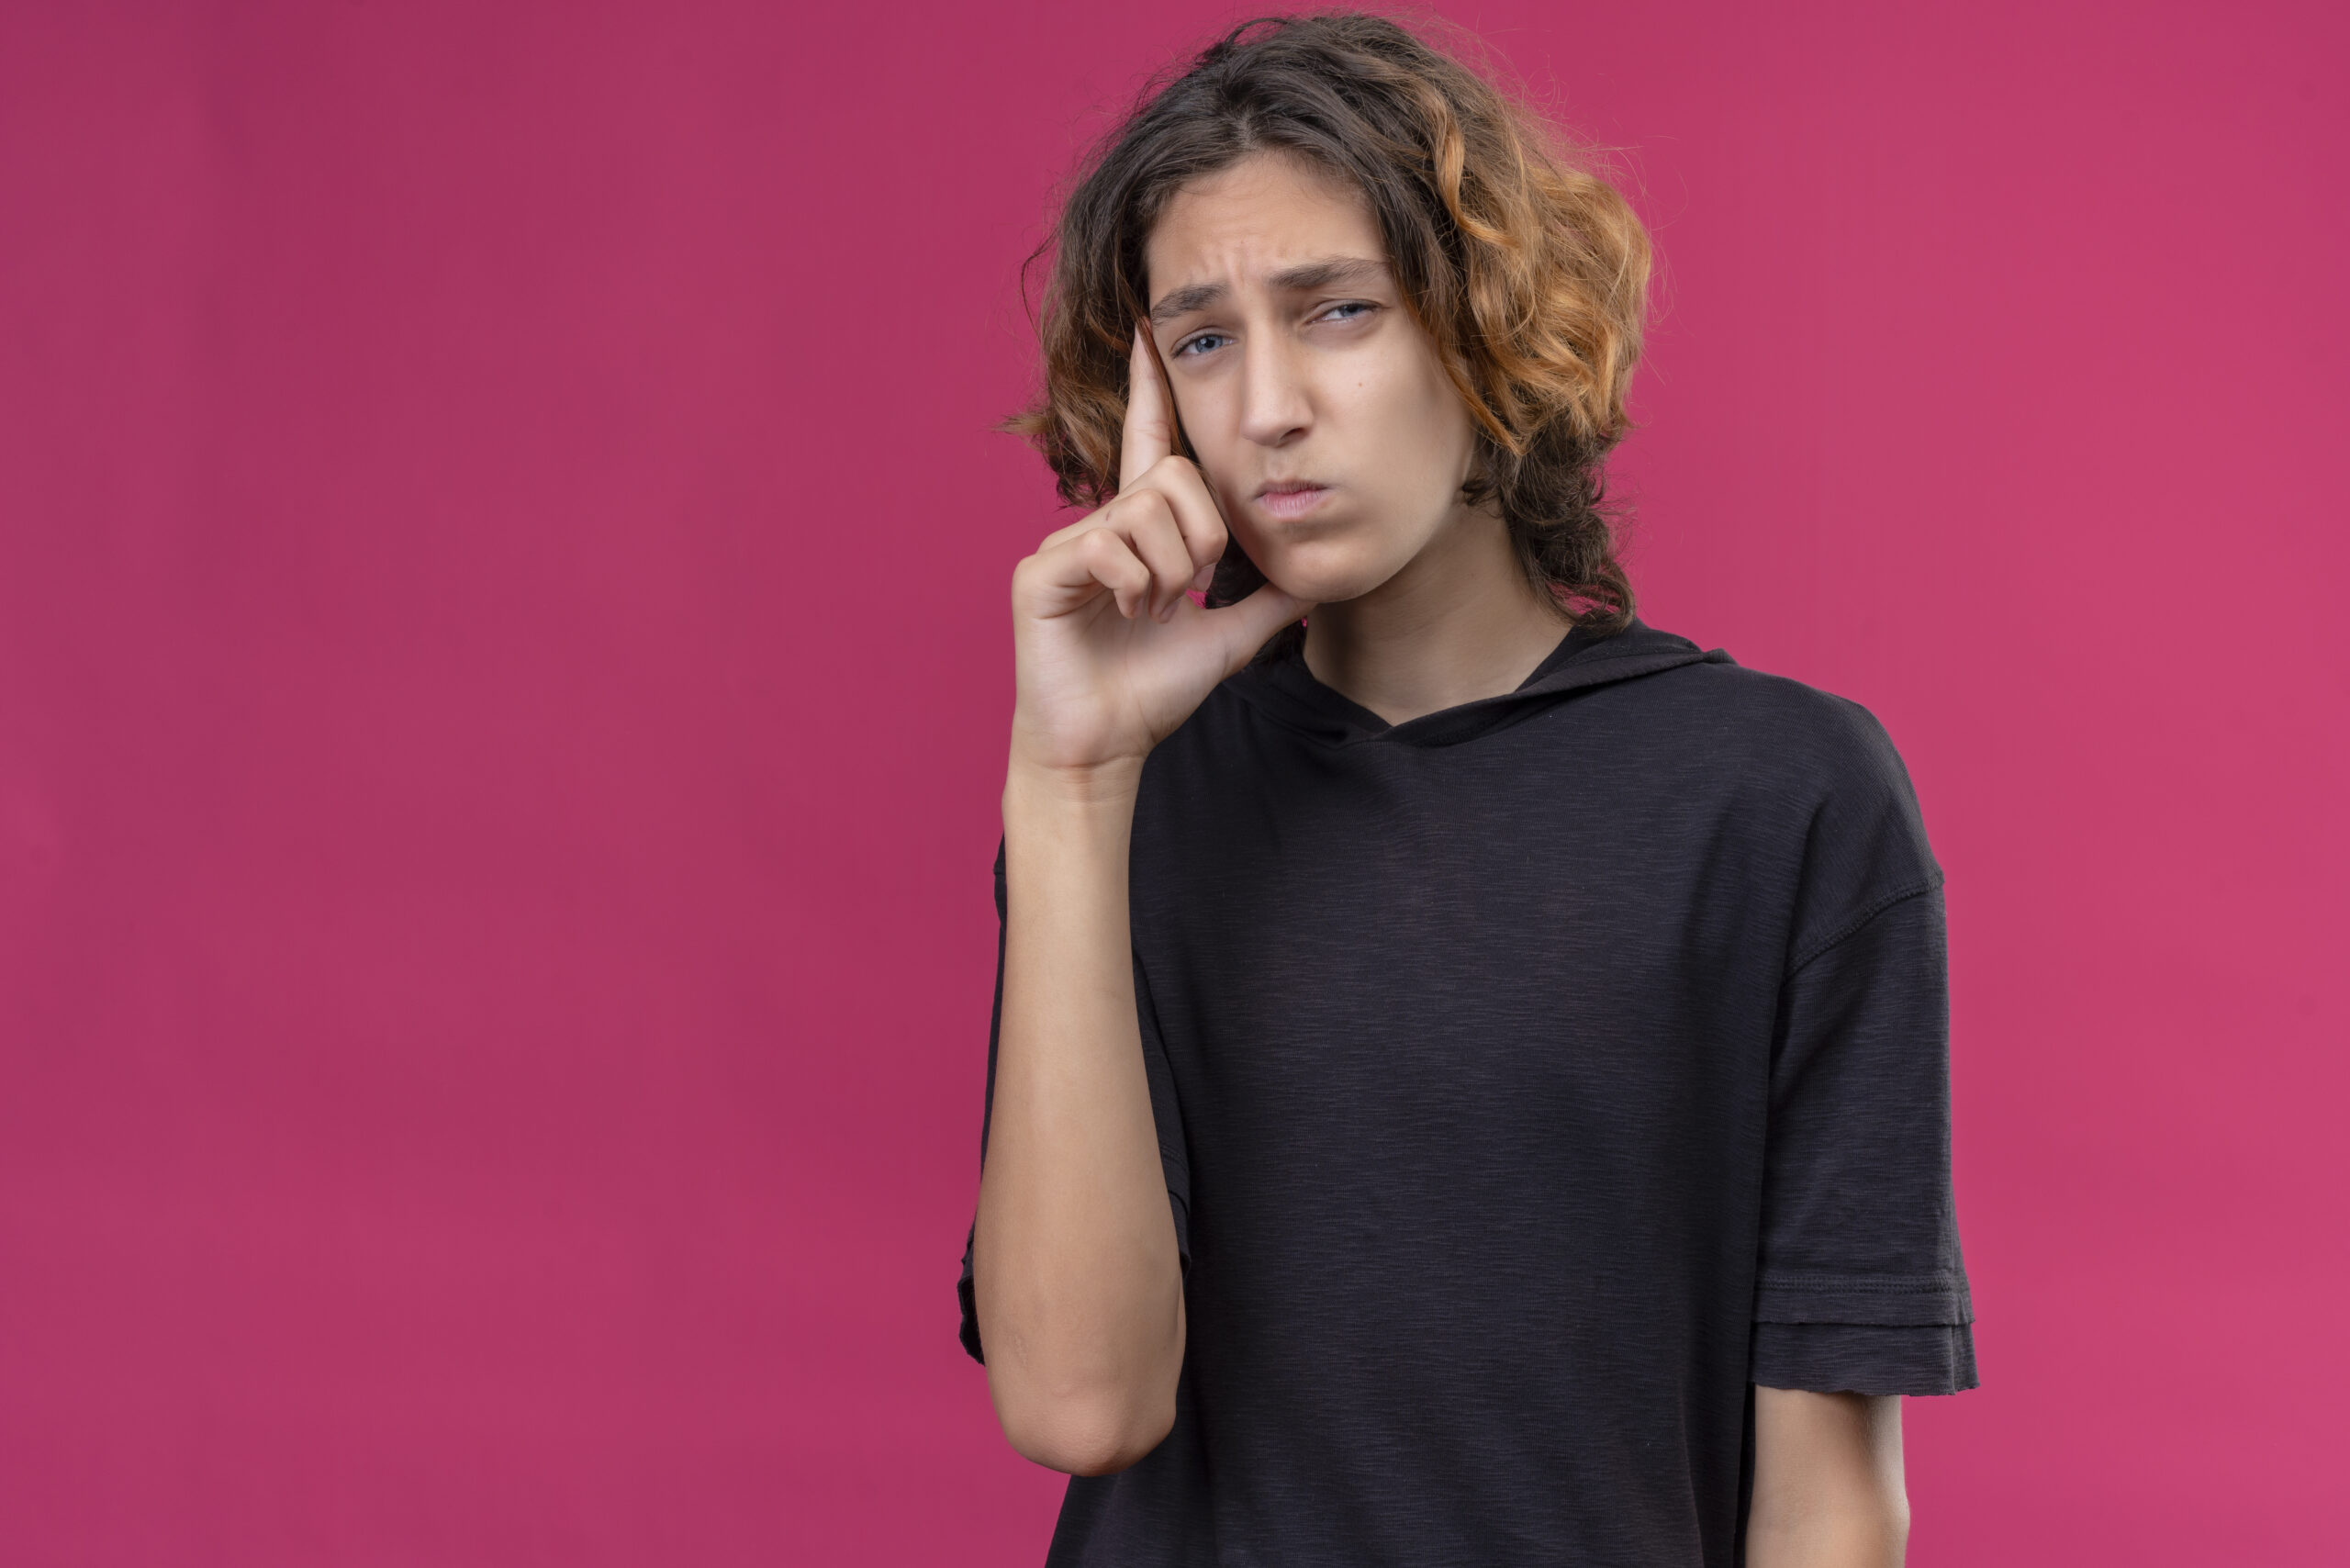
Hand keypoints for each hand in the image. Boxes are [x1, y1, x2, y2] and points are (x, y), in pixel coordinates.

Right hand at [1007, 326, 1310, 779]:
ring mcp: (1066, 545)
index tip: (1148, 332)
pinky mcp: (1041, 571)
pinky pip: (1110, 546)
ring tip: (1149, 614)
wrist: (1104, 747)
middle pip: (1174, 480)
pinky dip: (1133, 586)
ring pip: (1147, 513)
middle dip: (1200, 541)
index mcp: (1140, 531)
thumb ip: (1268, 601)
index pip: (1150, 444)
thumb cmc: (1150, 693)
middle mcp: (1101, 525)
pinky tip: (1123, 617)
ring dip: (1169, 574)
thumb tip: (1314, 574)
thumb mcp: (1229, 638)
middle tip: (1182, 596)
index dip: (1151, 389)